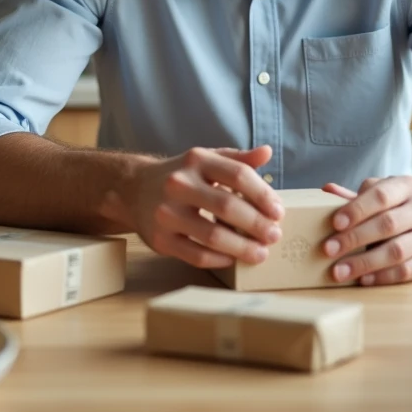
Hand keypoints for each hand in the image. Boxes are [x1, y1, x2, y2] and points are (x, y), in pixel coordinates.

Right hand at [121, 145, 284, 268]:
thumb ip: (237, 159)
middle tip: (274, 235)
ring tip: (261, 253)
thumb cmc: (180, 175)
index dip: (263, 195)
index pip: (238, 175)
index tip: (278, 212)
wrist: (133, 190)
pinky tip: (233, 258)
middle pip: (227, 207)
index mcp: (196, 160)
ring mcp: (167, 213)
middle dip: (257, 224)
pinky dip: (220, 259)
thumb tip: (266, 152)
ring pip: (213, 236)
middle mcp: (179, 184)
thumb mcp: (206, 159)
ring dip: (243, 247)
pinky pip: (196, 255)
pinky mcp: (160, 239)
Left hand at [320, 176, 411, 286]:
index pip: (381, 196)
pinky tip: (362, 279)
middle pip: (388, 224)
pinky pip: (407, 271)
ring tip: (339, 271)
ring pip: (397, 251)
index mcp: (408, 186)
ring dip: (364, 263)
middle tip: (328, 250)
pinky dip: (382, 277)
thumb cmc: (400, 204)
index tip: (335, 223)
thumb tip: (326, 191)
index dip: (357, 209)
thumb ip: (355, 196)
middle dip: (354, 238)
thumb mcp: (383, 192)